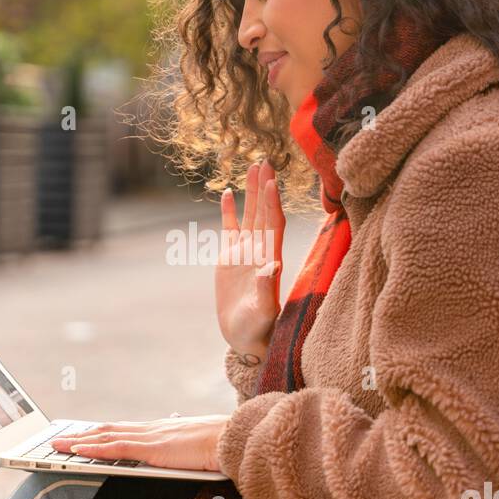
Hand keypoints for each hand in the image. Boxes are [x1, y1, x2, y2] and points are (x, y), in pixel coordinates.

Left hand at [50, 414, 230, 473]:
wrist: (237, 440)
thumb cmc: (225, 446)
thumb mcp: (201, 448)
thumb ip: (188, 450)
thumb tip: (186, 453)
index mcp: (163, 430)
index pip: (125, 430)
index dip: (102, 433)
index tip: (85, 435)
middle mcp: (153, 429)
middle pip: (109, 430)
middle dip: (82, 435)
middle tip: (59, 439)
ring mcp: (151, 437)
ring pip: (106, 437)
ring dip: (79, 442)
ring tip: (57, 446)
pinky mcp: (153, 449)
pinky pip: (116, 449)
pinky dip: (93, 449)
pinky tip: (77, 451)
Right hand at [216, 159, 284, 361]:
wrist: (244, 337)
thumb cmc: (257, 328)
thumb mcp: (262, 313)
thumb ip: (265, 290)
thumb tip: (271, 267)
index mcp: (268, 260)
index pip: (272, 225)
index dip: (272, 203)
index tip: (272, 181)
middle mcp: (260, 251)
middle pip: (264, 212)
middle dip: (264, 187)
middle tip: (265, 161)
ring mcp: (245, 252)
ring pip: (250, 215)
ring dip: (251, 192)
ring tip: (252, 166)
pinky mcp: (230, 258)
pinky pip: (231, 228)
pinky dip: (229, 211)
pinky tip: (227, 192)